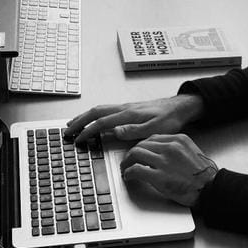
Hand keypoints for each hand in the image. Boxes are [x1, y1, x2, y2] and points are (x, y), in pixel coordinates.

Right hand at [63, 94, 204, 143]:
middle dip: (79, 121)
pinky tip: (92, 119)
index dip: (88, 131)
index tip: (78, 140)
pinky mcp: (128, 109)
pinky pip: (105, 110)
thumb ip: (135, 131)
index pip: (102, 122)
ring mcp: (125, 107)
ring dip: (84, 116)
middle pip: (95, 112)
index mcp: (128, 114)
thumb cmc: (170, 118)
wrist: (180, 107)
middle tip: (67, 131)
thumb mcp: (156, 129)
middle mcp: (124, 108)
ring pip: (99, 109)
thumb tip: (116, 131)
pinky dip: (94, 114)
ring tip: (73, 124)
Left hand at [119, 134, 217, 206]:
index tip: (139, 152)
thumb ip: (177, 149)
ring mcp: (164, 161)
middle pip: (142, 144)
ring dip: (127, 162)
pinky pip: (136, 170)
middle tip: (128, 161)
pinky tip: (129, 177)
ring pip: (135, 153)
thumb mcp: (193, 153)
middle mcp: (170, 147)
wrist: (211, 188)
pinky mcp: (159, 177)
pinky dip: (129, 173)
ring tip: (126, 169)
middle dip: (132, 153)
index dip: (142, 146)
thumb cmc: (205, 176)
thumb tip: (162, 152)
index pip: (153, 138)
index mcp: (179, 140)